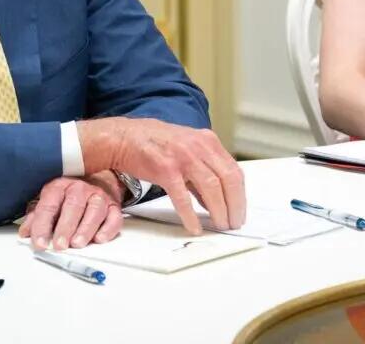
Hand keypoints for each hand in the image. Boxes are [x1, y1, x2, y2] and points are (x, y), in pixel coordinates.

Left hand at [18, 173, 122, 250]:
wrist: (98, 179)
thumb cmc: (70, 195)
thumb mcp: (50, 201)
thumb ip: (37, 217)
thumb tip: (25, 233)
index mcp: (59, 187)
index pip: (49, 205)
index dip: (42, 225)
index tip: (39, 242)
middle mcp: (80, 189)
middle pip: (73, 206)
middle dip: (65, 227)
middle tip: (59, 245)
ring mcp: (98, 196)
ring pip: (94, 211)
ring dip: (86, 228)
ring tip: (77, 243)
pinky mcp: (114, 206)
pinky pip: (114, 217)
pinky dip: (108, 229)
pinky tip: (100, 239)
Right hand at [78, 118, 245, 235]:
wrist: (123, 137)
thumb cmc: (154, 144)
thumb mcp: (186, 151)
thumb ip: (202, 173)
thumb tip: (216, 201)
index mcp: (207, 141)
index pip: (234, 171)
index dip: (240, 195)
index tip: (240, 212)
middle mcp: (199, 146)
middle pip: (228, 179)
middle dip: (235, 205)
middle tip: (233, 223)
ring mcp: (182, 156)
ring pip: (212, 187)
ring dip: (219, 211)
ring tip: (220, 225)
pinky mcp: (165, 169)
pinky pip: (183, 197)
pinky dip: (191, 215)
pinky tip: (194, 227)